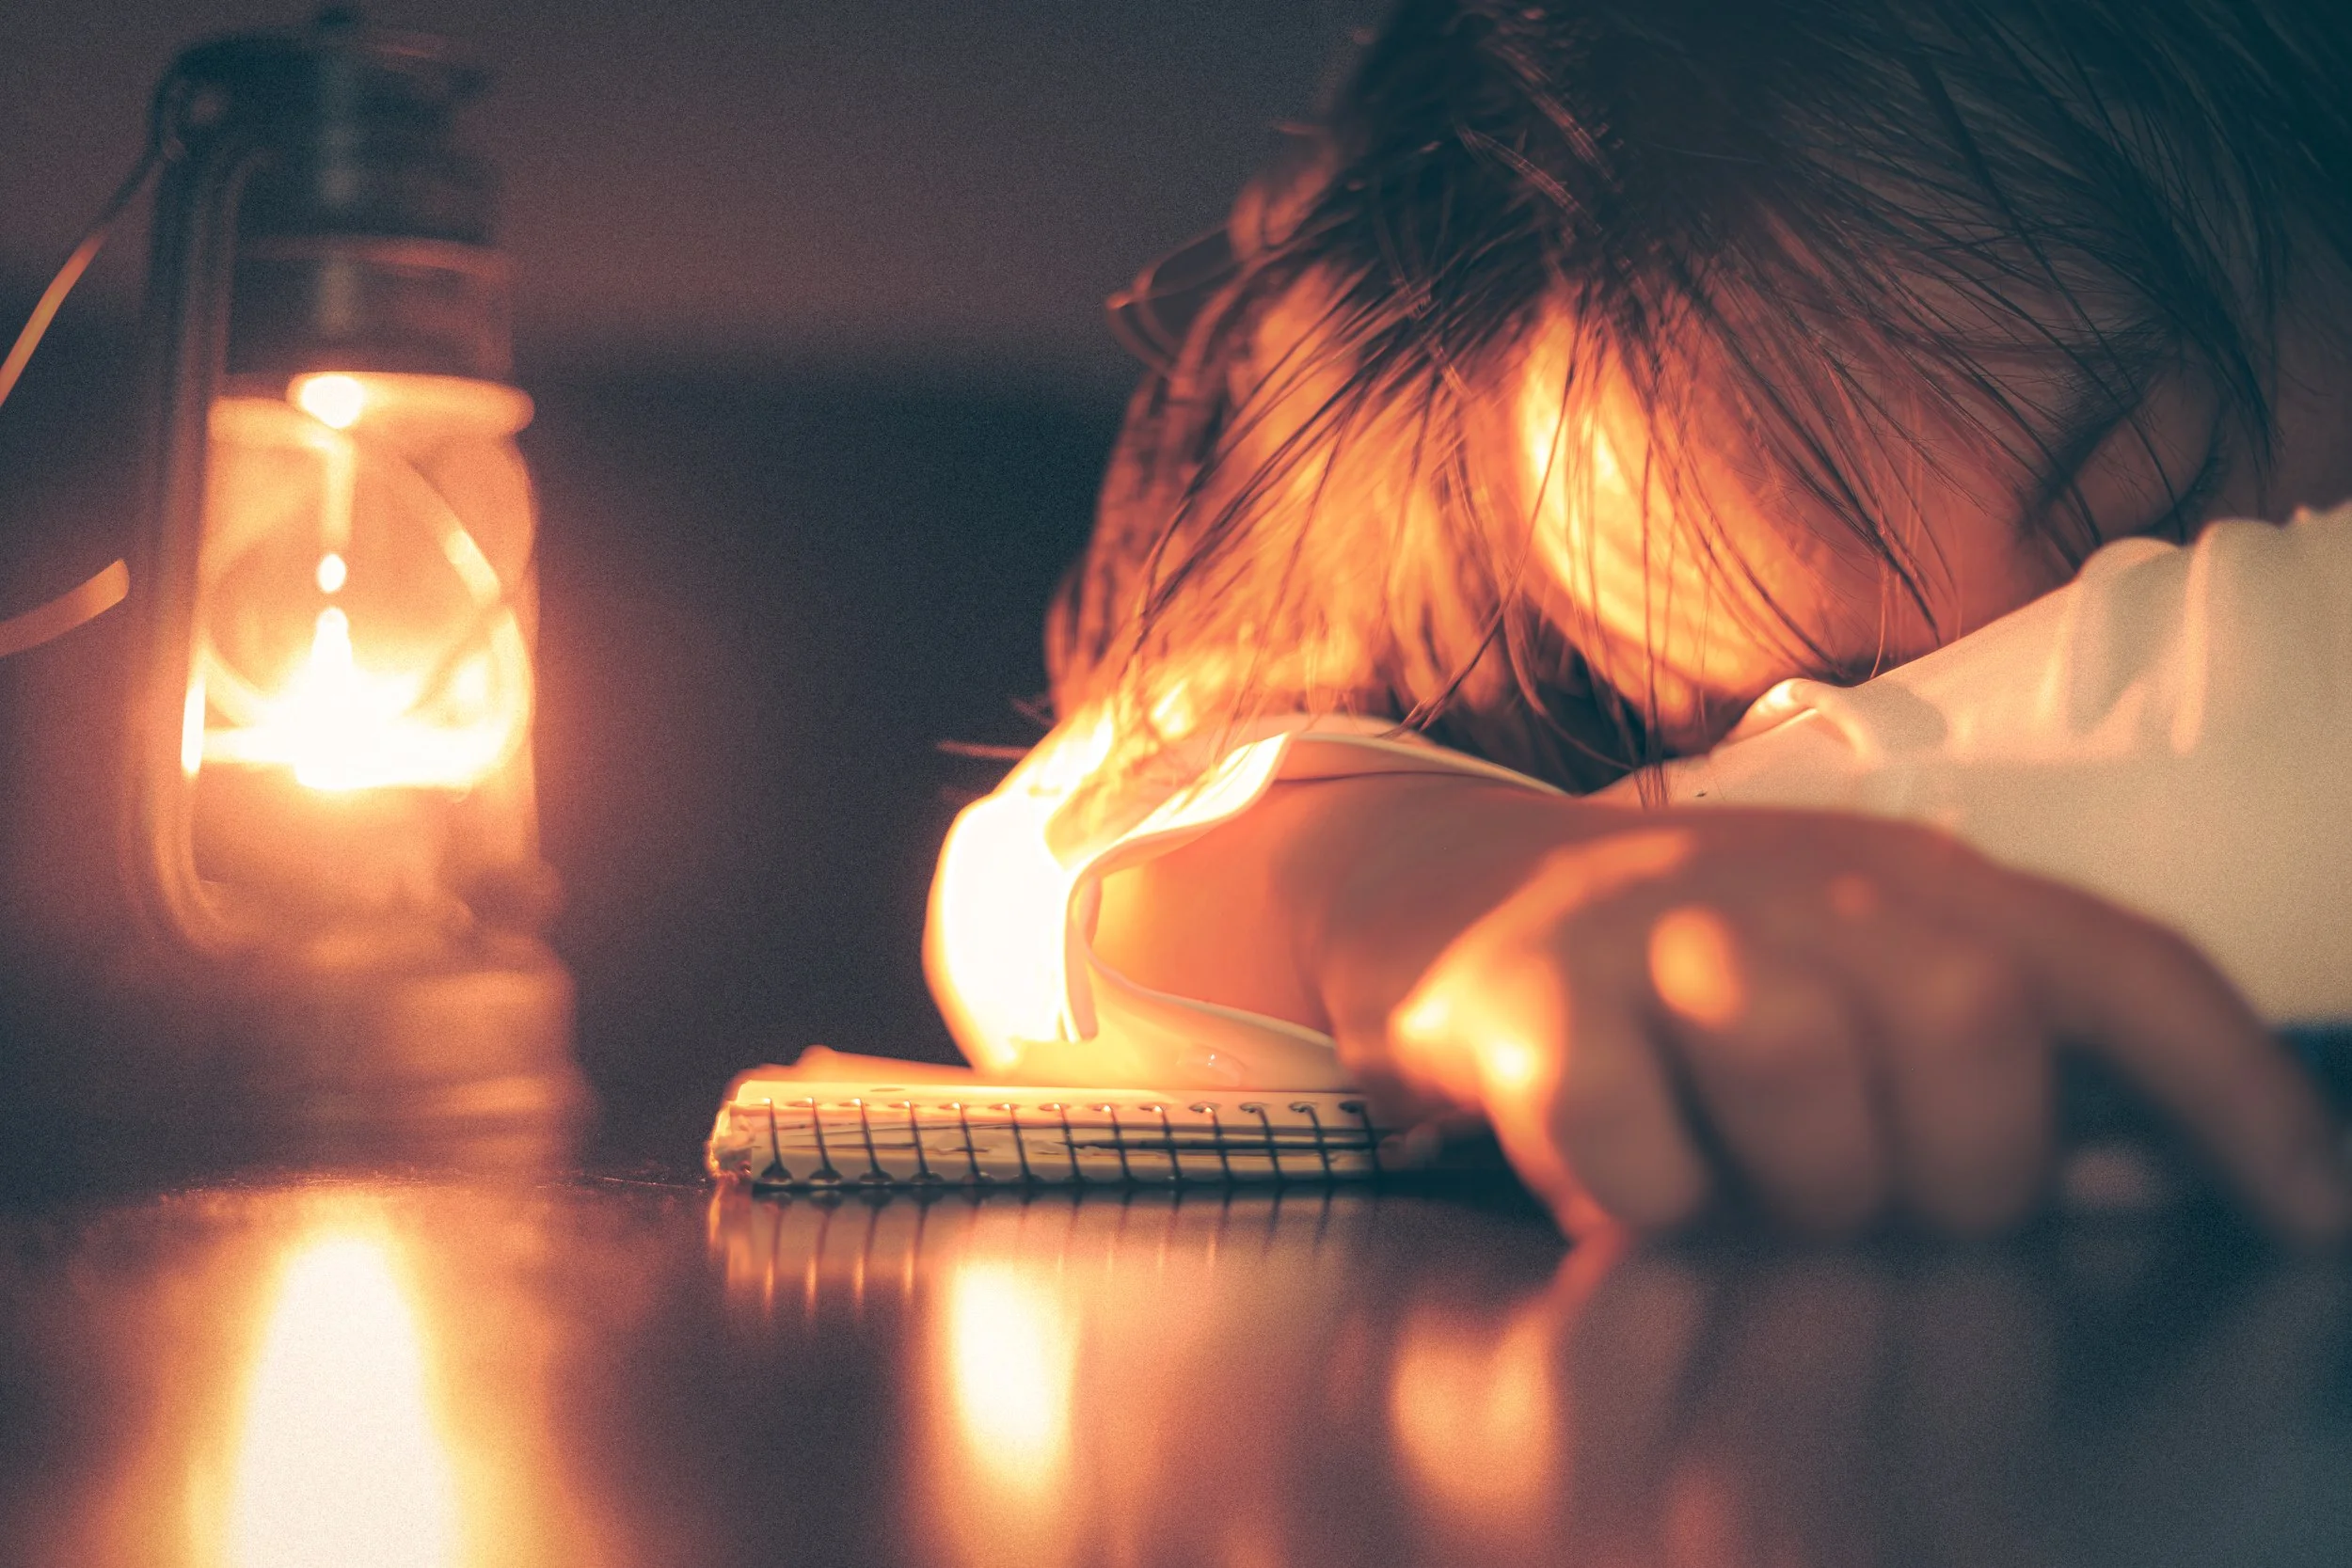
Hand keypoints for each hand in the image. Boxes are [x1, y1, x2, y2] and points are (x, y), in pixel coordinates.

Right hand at [1345, 807, 2349, 1239]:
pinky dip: (1643, 1206)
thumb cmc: (1681, 964)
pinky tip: (1620, 1176)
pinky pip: (1634, 1152)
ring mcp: (1654, 929)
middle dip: (1959, 1167)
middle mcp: (1794, 879)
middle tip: (1879, 1196)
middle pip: (1971, 1026)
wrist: (1436, 888)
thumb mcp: (1849, 974)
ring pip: (1808, 1081)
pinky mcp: (1525, 996)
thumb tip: (2146, 1181)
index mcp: (1908, 874)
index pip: (2118, 967)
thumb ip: (1995, 1061)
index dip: (2234, 1094)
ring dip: (1796, 1187)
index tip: (2309, 1217)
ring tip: (1747, 1185)